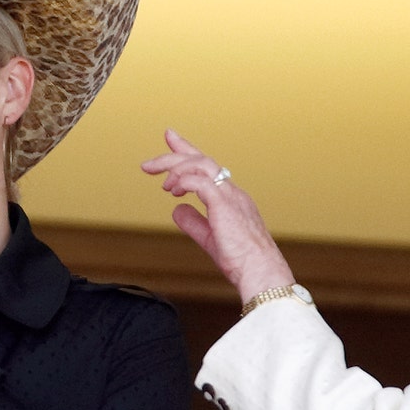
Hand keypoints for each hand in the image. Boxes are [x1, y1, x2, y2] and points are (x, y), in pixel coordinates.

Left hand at [142, 128, 295, 303]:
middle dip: (173, 155)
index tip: (170, 138)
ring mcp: (230, 196)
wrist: (260, 272)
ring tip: (163, 185)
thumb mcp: (210, 238)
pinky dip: (184, 181)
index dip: (187, 150)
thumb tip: (176, 209)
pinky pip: (201, 181)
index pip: (207, 167)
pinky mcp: (225, 204)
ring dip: (176, 169)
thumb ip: (194, 222)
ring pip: (201, 165)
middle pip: (202, 160)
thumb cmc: (241, 260)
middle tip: (149, 164)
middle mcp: (232, 192)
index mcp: (231, 198)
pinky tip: (174, 192)